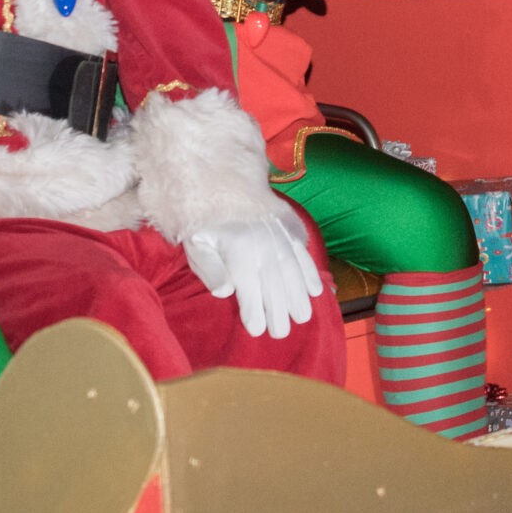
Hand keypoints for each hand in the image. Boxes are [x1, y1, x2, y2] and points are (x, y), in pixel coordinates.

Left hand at [185, 208, 324, 339]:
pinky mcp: (289, 227)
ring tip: (302, 317)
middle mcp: (263, 245)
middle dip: (279, 314)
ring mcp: (279, 235)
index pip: (250, 293)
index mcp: (238, 252)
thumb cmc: (205, 220)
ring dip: (300, 297)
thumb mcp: (196, 243)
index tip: (257, 330)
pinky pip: (303, 253)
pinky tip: (316, 291)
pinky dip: (311, 272)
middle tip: (280, 333)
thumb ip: (208, 269)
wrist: (220, 179)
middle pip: (275, 288)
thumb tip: (226, 291)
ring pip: (294, 273)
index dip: (255, 315)